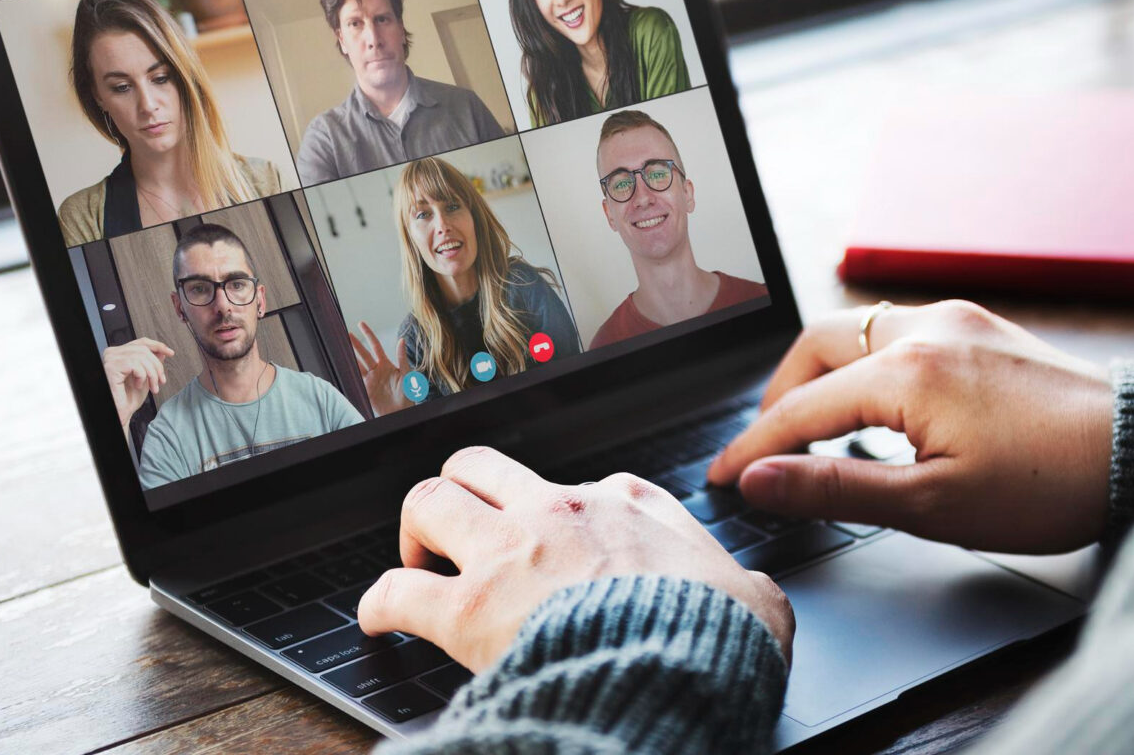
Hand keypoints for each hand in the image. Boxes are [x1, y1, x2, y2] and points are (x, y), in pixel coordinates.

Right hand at [102, 337, 173, 430]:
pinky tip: (138, 385)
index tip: (170, 353)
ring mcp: (110, 359)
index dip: (157, 346)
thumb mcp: (146, 376)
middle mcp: (112, 353)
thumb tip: (162, 351)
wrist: (122, 412)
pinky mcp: (111, 367)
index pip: (141, 342)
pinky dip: (142, 376)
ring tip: (152, 386)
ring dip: (152, 374)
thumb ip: (151, 362)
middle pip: (144, 350)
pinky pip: (135, 365)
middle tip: (161, 380)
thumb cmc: (130, 397)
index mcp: (119, 353)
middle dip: (157, 366)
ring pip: (142, 357)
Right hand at [350, 321, 412, 415]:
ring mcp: (370, 379)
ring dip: (350, 356)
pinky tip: (343, 364)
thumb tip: (401, 340)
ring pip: (357, 364)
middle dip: (355, 343)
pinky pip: (355, 379)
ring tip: (340, 346)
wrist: (401, 411)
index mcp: (386, 364)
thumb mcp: (407, 374)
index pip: (375, 346)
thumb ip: (402, 358)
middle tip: (346, 333)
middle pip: (363, 353)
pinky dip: (349, 372)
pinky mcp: (365, 389)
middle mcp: (376, 370)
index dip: (368, 334)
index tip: (361, 324)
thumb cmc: (407, 393)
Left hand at [358, 446, 793, 671]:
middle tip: (460, 529)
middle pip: (481, 465)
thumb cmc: (718, 635)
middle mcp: (559, 511)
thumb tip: (756, 599)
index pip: (575, 486)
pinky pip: (398, 590)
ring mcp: (509, 552)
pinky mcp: (470, 606)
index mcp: (627, 504)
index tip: (553, 543)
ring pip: (430, 499)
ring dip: (415, 528)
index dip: (556, 514)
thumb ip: (745, 586)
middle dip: (462, 489)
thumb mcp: (754, 598)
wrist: (682, 668)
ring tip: (416, 557)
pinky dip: (379, 602)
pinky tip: (377, 617)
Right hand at [707, 301, 1113, 553]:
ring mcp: (955, 320)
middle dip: (780, 395)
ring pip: (855, 330)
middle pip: (817, 346)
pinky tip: (876, 404)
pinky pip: (896, 331)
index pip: (801, 408)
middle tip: (766, 447)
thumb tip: (761, 481)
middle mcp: (925, 327)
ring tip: (814, 428)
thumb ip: (836, 487)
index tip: (723, 477)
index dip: (755, 447)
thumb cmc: (1050, 485)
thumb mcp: (933, 505)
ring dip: (822, 374)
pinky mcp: (979, 326)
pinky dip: (864, 364)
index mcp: (907, 371)